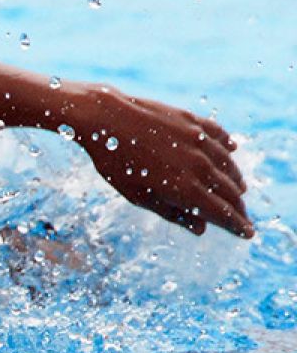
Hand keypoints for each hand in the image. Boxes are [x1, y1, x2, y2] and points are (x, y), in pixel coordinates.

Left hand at [75, 85, 252, 237]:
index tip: (248, 233)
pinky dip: (227, 145)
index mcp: (184, 188)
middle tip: (242, 216)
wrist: (105, 119)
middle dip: (239, 207)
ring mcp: (197, 140)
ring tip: (239, 190)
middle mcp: (198, 164)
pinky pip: (218, 135)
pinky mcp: (192, 120)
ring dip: (236, 180)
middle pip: (230, 191)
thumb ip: (171, 212)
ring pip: (228, 164)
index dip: (237, 225)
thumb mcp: (137, 195)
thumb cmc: (115, 162)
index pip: (222, 212)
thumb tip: (200, 229)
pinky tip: (232, 150)